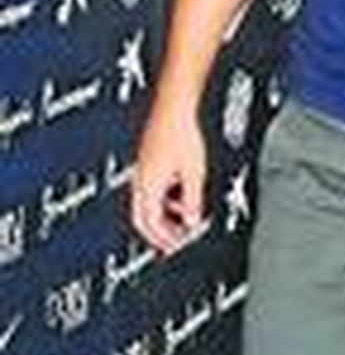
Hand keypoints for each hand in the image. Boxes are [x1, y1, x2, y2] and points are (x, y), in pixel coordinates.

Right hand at [131, 101, 207, 254]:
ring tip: (185, 219)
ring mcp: (142, 169)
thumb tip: (192, 221)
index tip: (176, 246)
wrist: (175, 107)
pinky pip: (152, 188)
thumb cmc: (182, 133)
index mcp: (148, 185)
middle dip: (159, 231)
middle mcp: (140, 179)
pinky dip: (165, 198)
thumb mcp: (194, 173)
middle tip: (176, 240)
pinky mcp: (148, 160)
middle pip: (142, 217)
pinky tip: (182, 195)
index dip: (162, 239)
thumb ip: (193, 201)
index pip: (148, 224)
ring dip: (165, 215)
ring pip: (147, 203)